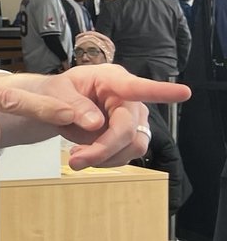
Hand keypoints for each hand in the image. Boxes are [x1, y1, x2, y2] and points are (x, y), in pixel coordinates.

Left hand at [0, 66, 189, 168]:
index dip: (160, 91)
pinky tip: (86, 154)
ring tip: (76, 156)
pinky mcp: (131, 135)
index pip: (136, 87)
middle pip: (128, 130)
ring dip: (104, 158)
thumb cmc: (58, 91)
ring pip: (132, 147)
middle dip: (103, 149)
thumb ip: (71, 105)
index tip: (184, 93)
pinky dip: (105, 160)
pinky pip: (126, 155)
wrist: (56, 104)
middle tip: (74, 161)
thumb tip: (95, 123)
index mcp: (111, 79)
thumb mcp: (55, 92)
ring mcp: (134, 117)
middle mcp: (129, 98)